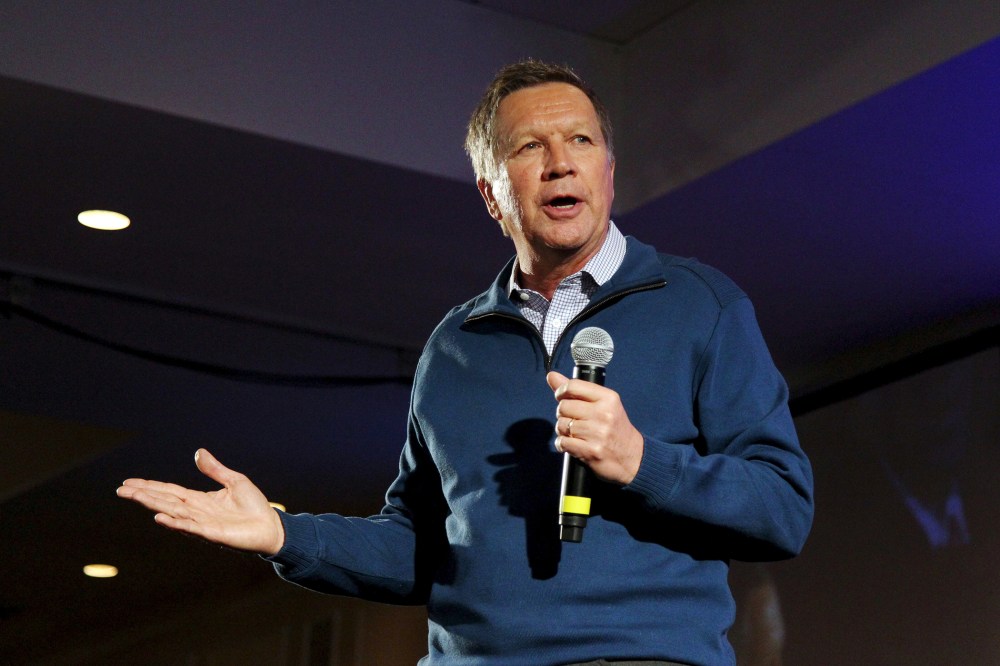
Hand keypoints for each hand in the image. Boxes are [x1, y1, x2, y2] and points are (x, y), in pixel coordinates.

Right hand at [116, 449, 285, 555]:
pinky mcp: (211, 533)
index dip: (150, 486)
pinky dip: (174, 522)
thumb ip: (215, 469)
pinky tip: (159, 518)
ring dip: (153, 504)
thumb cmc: (254, 506)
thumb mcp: (234, 481)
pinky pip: (189, 527)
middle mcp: (196, 511)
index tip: (129, 482)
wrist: (270, 526)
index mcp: (199, 499)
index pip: (169, 491)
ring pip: (172, 511)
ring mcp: (201, 523)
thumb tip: (198, 452)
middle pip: (164, 500)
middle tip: (121, 489)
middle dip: (143, 494)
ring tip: (133, 496)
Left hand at [546, 371, 644, 484]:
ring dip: (563, 431)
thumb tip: (551, 375)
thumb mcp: (603, 404)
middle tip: (573, 420)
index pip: (573, 386)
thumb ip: (576, 390)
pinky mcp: (591, 451)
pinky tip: (572, 444)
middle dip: (563, 414)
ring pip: (562, 425)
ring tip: (574, 434)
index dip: (561, 392)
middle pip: (564, 406)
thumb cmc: (614, 428)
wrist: (632, 458)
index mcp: (608, 398)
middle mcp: (604, 414)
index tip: (561, 398)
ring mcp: (598, 433)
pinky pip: (563, 442)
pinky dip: (562, 444)